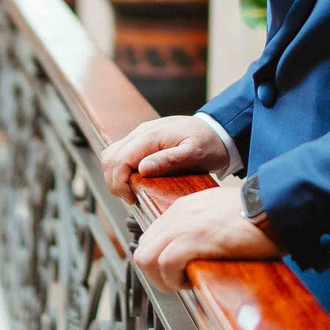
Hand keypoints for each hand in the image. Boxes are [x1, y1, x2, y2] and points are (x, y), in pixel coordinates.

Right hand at [100, 113, 230, 200]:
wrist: (219, 130)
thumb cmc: (210, 143)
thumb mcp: (195, 154)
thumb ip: (169, 160)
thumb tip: (142, 169)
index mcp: (151, 135)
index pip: (119, 160)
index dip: (119, 183)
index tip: (132, 199)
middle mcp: (141, 132)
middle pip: (110, 157)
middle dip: (114, 182)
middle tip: (131, 199)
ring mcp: (141, 135)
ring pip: (112, 155)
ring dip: (116, 176)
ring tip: (132, 192)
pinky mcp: (143, 140)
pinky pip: (122, 154)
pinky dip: (122, 170)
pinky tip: (135, 182)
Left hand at [132, 182, 281, 290]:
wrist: (274, 204)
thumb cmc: (257, 212)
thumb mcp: (220, 212)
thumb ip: (202, 226)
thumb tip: (198, 251)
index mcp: (183, 208)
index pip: (151, 239)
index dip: (159, 262)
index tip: (176, 272)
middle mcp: (178, 215)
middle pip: (143, 250)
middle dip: (156, 274)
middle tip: (178, 282)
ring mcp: (183, 226)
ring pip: (146, 259)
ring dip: (163, 278)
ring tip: (185, 282)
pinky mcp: (194, 239)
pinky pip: (166, 264)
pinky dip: (175, 279)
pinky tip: (193, 279)